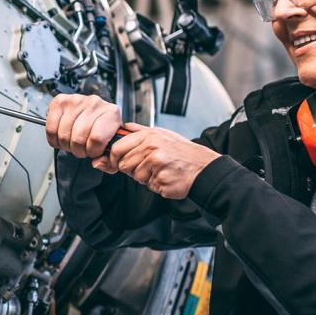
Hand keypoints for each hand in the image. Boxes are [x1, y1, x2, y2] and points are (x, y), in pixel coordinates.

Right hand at [45, 94, 123, 158]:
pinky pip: (51, 128)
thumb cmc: (102, 129)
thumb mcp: (111, 144)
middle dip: (78, 150)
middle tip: (80, 148)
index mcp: (111, 113)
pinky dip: (54, 139)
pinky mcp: (60, 101)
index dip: (92, 151)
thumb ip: (108, 160)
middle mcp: (94, 103)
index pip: (97, 139)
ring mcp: (76, 100)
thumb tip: (97, 163)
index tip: (92, 152)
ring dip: (66, 145)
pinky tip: (61, 137)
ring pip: (64, 134)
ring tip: (72, 142)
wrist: (94, 113)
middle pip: (78, 138)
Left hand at [101, 123, 220, 199]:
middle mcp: (151, 149)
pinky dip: (155, 184)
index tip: (116, 161)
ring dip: (144, 177)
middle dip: (131, 168)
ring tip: (159, 169)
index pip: (117, 148)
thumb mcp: (161, 133)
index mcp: (149, 136)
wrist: (202, 167)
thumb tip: (122, 128)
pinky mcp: (160, 181)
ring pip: (135, 177)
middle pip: (124, 164)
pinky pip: (148, 186)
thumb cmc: (181, 151)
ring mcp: (156, 166)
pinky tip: (166, 176)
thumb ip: (139, 131)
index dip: (113, 157)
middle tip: (146, 166)